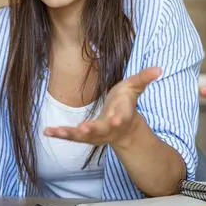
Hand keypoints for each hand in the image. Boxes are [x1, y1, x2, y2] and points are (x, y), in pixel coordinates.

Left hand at [43, 67, 161, 147]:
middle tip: (84, 129)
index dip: (120, 117)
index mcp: (122, 114)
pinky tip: (47, 131)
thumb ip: (144, 78)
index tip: (116, 118)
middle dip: (93, 130)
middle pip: (101, 130)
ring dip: (70, 134)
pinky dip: (60, 134)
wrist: (122, 128)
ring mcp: (96, 134)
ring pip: (83, 137)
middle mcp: (109, 127)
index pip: (122, 116)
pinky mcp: (84, 135)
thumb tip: (159, 68)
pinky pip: (71, 136)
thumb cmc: (126, 104)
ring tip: (55, 131)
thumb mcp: (134, 88)